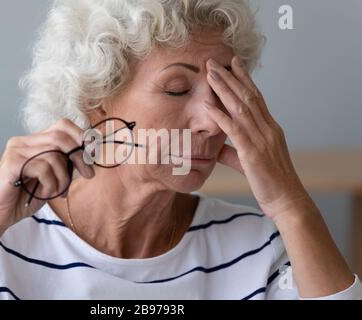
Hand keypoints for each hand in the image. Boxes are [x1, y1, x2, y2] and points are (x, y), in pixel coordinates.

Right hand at [0, 118, 94, 232]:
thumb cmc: (24, 197)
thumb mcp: (52, 178)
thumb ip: (65, 164)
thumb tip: (89, 154)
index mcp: (33, 142)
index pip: (62, 126)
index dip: (81, 136)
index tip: (93, 154)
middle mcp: (23, 142)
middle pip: (61, 137)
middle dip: (80, 156)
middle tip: (88, 174)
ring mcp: (16, 151)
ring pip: (55, 155)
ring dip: (64, 177)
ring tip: (58, 191)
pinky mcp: (12, 164)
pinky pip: (44, 168)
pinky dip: (51, 184)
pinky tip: (45, 193)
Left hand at [204, 56, 310, 218]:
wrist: (286, 200)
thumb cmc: (270, 181)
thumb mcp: (249, 162)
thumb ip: (233, 152)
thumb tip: (216, 148)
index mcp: (269, 128)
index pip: (256, 97)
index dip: (244, 78)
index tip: (233, 63)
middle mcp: (267, 128)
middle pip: (247, 96)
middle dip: (230, 77)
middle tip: (215, 61)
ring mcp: (261, 139)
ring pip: (241, 107)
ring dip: (224, 89)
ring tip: (210, 73)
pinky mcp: (253, 153)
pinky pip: (234, 130)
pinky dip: (220, 116)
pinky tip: (208, 105)